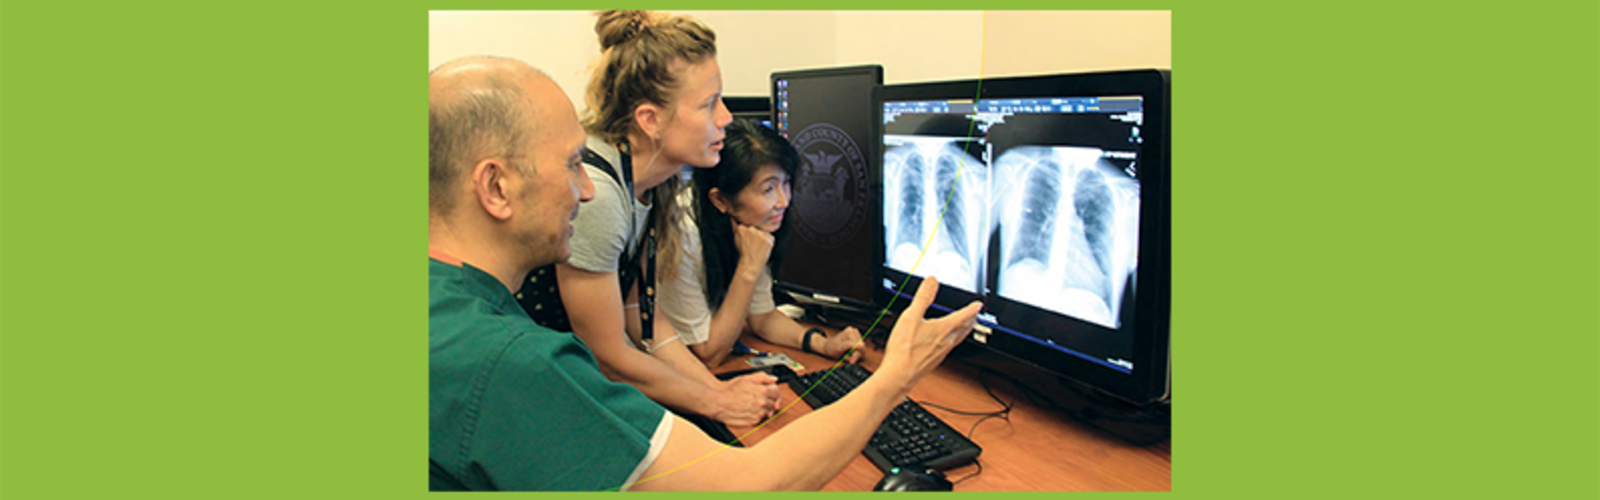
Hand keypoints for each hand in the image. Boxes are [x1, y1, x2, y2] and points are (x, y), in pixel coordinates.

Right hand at [707, 372, 780, 425]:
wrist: (718, 402)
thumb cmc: (729, 390)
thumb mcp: (746, 378)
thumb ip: (762, 377)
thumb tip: (773, 379)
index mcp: (762, 391)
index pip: (777, 392)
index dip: (774, 392)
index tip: (772, 393)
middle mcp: (762, 403)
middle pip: (774, 402)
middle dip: (769, 400)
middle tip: (760, 398)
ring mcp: (759, 413)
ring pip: (768, 411)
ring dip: (764, 408)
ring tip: (753, 404)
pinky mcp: (754, 421)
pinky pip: (761, 418)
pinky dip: (758, 415)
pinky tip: (749, 409)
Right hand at [731, 221, 774, 274]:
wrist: (750, 264)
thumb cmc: (743, 252)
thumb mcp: (736, 238)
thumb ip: (735, 226)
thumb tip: (732, 217)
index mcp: (742, 227)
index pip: (750, 224)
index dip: (752, 232)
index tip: (750, 239)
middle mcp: (751, 228)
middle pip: (758, 227)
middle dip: (758, 234)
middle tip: (754, 244)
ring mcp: (760, 234)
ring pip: (765, 232)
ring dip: (764, 238)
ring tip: (759, 247)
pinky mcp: (768, 239)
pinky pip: (771, 238)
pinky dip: (769, 243)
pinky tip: (763, 248)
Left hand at [822, 326, 865, 363]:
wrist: (827, 347)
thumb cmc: (831, 347)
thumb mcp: (840, 347)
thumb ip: (851, 345)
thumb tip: (862, 344)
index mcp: (850, 331)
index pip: (859, 345)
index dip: (856, 355)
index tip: (851, 362)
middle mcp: (854, 332)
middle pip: (861, 348)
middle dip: (854, 355)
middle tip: (845, 357)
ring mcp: (855, 336)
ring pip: (861, 350)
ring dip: (853, 355)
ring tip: (845, 354)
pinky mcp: (856, 341)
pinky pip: (860, 350)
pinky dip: (854, 354)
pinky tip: (848, 353)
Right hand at [875, 277, 980, 392]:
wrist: (899, 375)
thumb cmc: (904, 349)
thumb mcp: (911, 317)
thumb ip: (922, 298)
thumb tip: (932, 281)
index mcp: (943, 329)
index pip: (963, 316)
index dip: (972, 308)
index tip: (978, 304)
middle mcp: (946, 342)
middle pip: (964, 329)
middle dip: (971, 320)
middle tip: (975, 315)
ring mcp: (941, 353)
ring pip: (958, 339)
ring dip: (964, 331)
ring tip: (965, 327)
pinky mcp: (934, 361)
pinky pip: (949, 348)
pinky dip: (953, 341)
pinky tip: (945, 343)